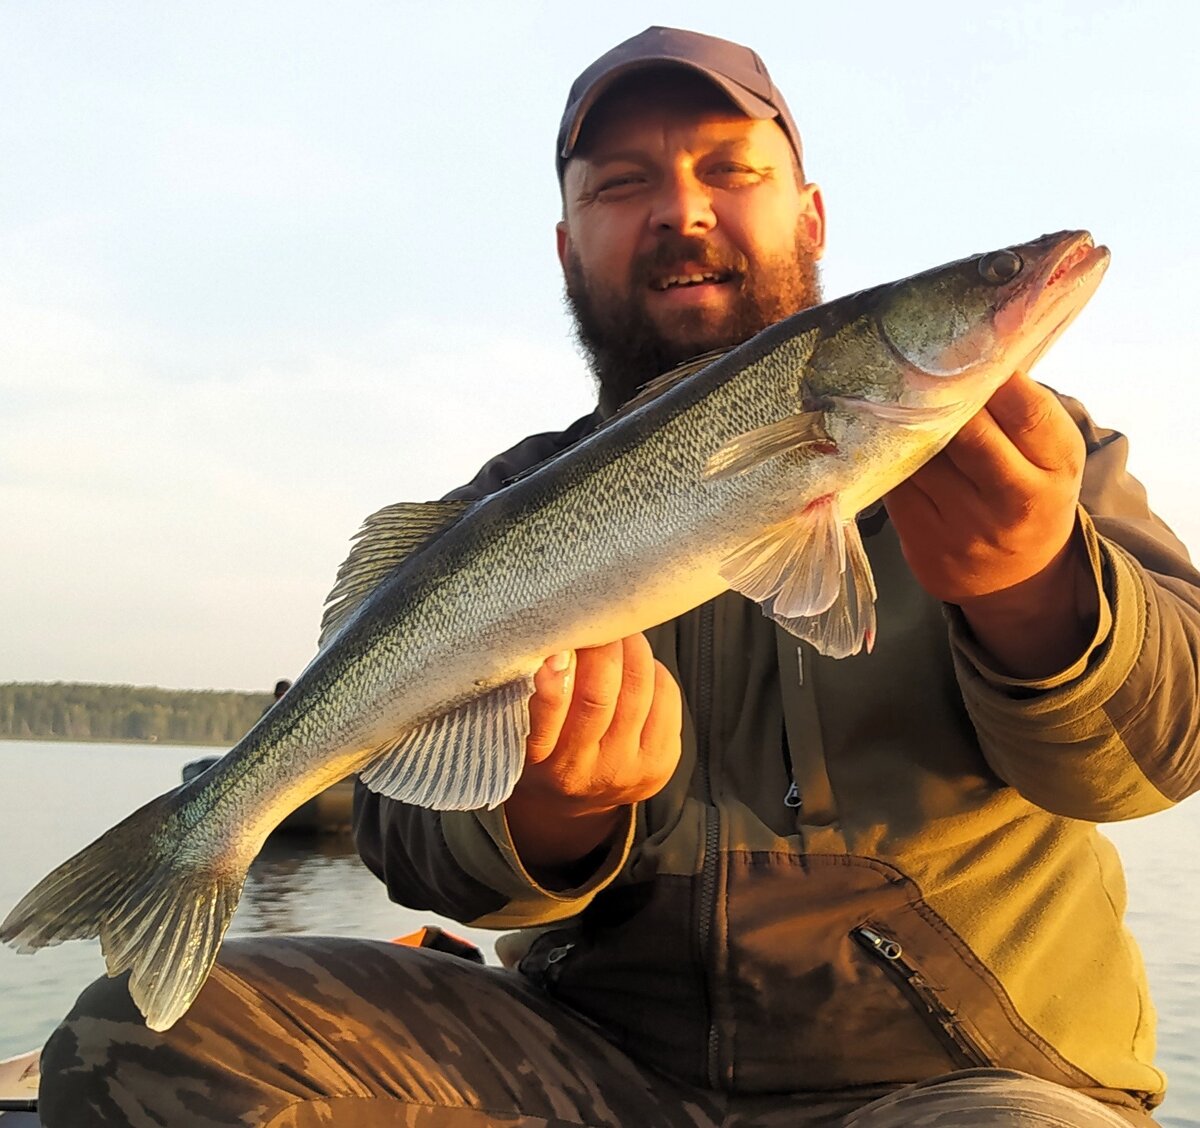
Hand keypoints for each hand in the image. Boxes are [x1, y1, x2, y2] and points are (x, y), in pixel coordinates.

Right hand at [504, 635, 682, 877]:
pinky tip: (636, 663)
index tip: (556, 651)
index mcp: (535, 762)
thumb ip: (527, 689)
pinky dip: (652, 668)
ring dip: (631, 648)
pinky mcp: (660, 763)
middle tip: (596, 617)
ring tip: (618, 630)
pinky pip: (666, 696)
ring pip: (639, 689)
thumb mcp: (518, 725)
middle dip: (601, 648)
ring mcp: (625, 769)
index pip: (542, 725)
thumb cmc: (543, 743)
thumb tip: (552, 639)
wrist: (578, 798)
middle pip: (599, 697)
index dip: (552, 686)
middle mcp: (581, 771)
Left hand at [884, 371, 1096, 675]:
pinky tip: (883, 439)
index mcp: (1056, 468)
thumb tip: (978, 344)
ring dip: (904, 425)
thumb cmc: (1029, 494)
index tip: (967, 348)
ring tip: (891, 394)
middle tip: (916, 366)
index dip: (993, 378)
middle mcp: (1014, 501)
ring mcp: (966, 528)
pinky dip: (888, 458)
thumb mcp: (1049, 455)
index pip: (1026, 413)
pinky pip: (896, 486)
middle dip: (939, 398)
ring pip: (922, 459)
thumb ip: (1023, 410)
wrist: (1016, 581)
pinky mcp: (924, 544)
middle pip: (968, 435)